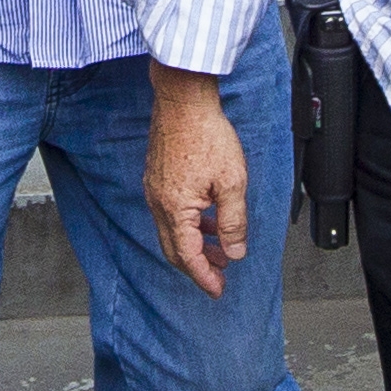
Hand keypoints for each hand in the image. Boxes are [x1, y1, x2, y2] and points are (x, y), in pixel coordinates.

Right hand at [144, 63, 249, 296]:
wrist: (184, 100)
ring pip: (172, 230)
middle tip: (218, 277)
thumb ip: (233, 222)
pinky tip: (209, 218)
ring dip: (195, 245)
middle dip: (197, 267)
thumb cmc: (207, 135)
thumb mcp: (232, 183)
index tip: (218, 290)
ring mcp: (155, 189)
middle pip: (174, 249)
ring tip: (220, 249)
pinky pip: (171, 212)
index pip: (188, 256)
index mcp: (176, 209)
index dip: (204, 277)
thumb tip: (234, 252)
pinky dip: (190, 224)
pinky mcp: (157, 176)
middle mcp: (158, 202)